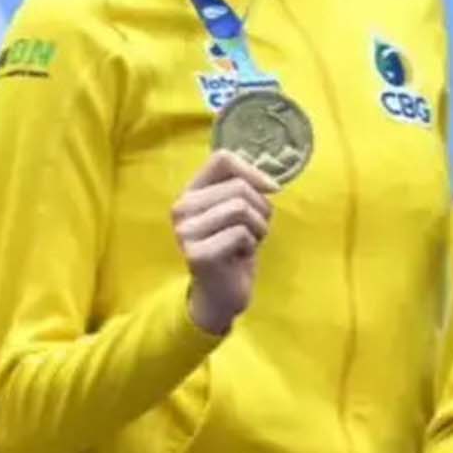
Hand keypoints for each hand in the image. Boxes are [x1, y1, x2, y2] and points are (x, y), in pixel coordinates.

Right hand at [176, 150, 277, 335]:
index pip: (221, 159)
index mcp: (191, 191)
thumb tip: (270, 183)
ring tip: (248, 243)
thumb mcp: (239, 210)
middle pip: (238, 187)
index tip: (271, 189)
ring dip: (258, 228)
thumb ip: (245, 187)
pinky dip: (250, 245)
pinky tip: (239, 257)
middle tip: (255, 231)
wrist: (221, 293)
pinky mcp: (197, 253)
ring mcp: (186, 231)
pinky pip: (240, 233)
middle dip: (261, 209)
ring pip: (241, 208)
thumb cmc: (234, 248)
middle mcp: (181, 207)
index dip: (252, 170)